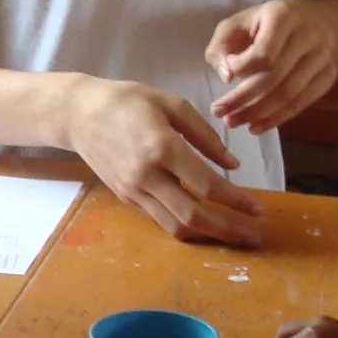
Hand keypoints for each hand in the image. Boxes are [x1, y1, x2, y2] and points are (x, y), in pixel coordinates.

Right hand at [61, 77, 266, 245]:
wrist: (78, 114)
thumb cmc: (128, 101)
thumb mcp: (172, 104)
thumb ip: (205, 135)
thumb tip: (233, 164)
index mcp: (162, 147)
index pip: (207, 185)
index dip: (237, 201)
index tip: (258, 209)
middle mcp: (147, 175)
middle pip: (193, 216)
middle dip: (228, 229)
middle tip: (254, 236)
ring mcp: (134, 191)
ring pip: (176, 226)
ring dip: (209, 236)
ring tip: (235, 236)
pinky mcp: (126, 198)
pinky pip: (161, 220)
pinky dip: (187, 226)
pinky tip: (206, 223)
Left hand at [207, 0, 337, 133]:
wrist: (316, 20)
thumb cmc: (265, 24)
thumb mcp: (236, 24)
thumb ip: (221, 47)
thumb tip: (227, 77)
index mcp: (283, 16)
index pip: (263, 53)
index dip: (241, 69)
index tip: (226, 76)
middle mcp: (308, 35)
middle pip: (274, 77)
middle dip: (243, 99)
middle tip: (219, 113)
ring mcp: (322, 56)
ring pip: (288, 94)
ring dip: (258, 113)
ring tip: (233, 121)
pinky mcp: (329, 74)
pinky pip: (302, 102)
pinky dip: (277, 118)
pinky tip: (257, 126)